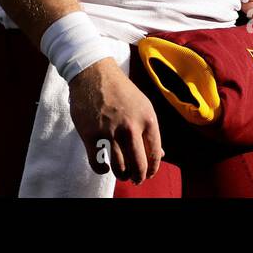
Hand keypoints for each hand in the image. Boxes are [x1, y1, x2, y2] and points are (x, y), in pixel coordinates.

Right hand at [67, 57, 163, 183]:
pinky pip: (98, 164)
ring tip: (122, 173)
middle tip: (136, 179)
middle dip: (139, 177)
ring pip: (120, 168)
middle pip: (139, 165)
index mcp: (148, 118)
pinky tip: (105, 167)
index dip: (153, 169)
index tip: (149, 174)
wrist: (94, 73)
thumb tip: (160, 156)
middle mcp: (131, 127)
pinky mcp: (91, 135)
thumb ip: (150, 131)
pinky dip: (102, 170)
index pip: (155, 154)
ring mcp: (110, 132)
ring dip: (122, 175)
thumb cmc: (121, 90)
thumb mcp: (143, 106)